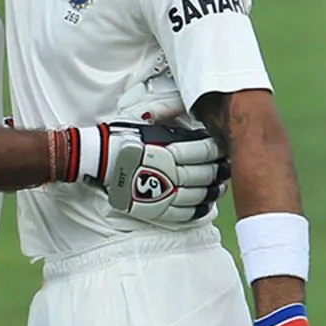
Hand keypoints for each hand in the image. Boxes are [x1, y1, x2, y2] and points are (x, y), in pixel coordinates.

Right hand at [74, 122, 228, 224]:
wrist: (99, 159)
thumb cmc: (122, 136)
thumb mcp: (145, 117)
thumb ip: (169, 113)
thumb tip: (189, 112)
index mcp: (171, 150)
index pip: (205, 151)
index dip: (218, 150)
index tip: (222, 147)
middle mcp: (170, 173)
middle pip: (206, 174)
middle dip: (219, 170)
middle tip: (225, 167)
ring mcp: (164, 194)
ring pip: (200, 195)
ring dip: (213, 190)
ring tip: (219, 185)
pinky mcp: (157, 210)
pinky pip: (185, 213)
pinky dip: (200, 209)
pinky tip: (207, 204)